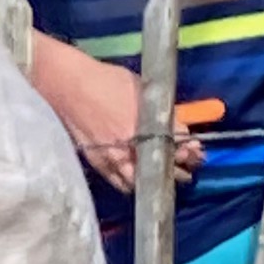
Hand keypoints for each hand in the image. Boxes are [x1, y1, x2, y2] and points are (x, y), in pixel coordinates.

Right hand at [38, 38, 190, 194]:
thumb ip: (159, 108)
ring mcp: (112, 157)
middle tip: (187, 168)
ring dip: (155, 180)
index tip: (197, 151)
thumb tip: (175, 124)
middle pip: (163, 167)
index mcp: (145, 124)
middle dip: (178, 168)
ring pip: (142, 181)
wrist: (66, 83)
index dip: (190, 149)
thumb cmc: (104, 79)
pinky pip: (119, 183)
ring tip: (165, 176)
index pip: (178, 144)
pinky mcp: (96, 162)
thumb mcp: (140, 87)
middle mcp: (131, 146)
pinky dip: (132, 184)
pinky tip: (138, 179)